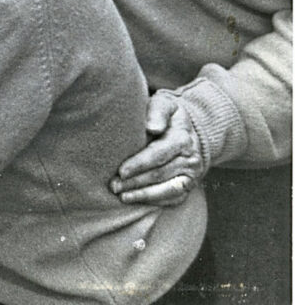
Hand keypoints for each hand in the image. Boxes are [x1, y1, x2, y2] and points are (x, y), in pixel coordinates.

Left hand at [111, 90, 206, 205]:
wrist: (190, 129)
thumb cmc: (168, 116)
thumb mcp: (165, 104)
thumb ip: (157, 111)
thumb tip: (151, 127)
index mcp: (182, 138)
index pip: (159, 154)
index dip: (139, 164)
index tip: (121, 171)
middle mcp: (190, 159)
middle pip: (161, 174)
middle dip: (136, 181)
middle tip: (114, 185)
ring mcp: (192, 174)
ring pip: (168, 189)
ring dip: (144, 194)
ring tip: (122, 196)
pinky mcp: (189, 185)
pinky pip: (174, 198)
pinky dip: (155, 201)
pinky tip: (136, 200)